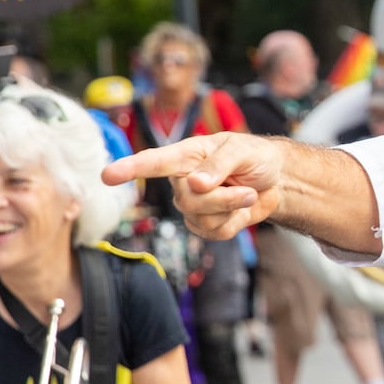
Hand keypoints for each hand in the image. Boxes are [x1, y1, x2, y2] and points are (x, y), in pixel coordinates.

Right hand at [102, 133, 285, 239]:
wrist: (276, 181)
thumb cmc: (255, 157)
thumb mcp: (243, 150)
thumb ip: (219, 164)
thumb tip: (194, 184)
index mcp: (186, 156)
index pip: (153, 163)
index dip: (130, 169)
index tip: (107, 175)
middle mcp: (182, 181)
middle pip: (188, 201)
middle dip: (222, 199)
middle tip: (247, 190)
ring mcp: (192, 205)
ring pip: (201, 219)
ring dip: (232, 209)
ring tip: (247, 194)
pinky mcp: (205, 224)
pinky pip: (215, 233)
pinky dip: (235, 223)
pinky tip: (240, 210)